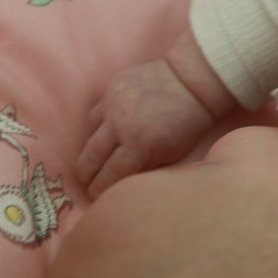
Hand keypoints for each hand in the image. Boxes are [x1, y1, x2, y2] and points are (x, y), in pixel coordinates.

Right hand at [77, 54, 214, 200]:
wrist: (192, 80)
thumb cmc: (188, 122)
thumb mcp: (173, 153)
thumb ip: (146, 169)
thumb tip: (122, 183)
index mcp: (140, 145)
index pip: (109, 176)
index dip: (99, 191)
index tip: (96, 197)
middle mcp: (121, 125)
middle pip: (89, 159)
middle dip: (85, 176)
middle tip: (86, 183)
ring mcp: (113, 104)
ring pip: (89, 135)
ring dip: (91, 150)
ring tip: (94, 160)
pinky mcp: (111, 88)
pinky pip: (96, 112)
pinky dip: (99, 125)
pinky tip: (104, 133)